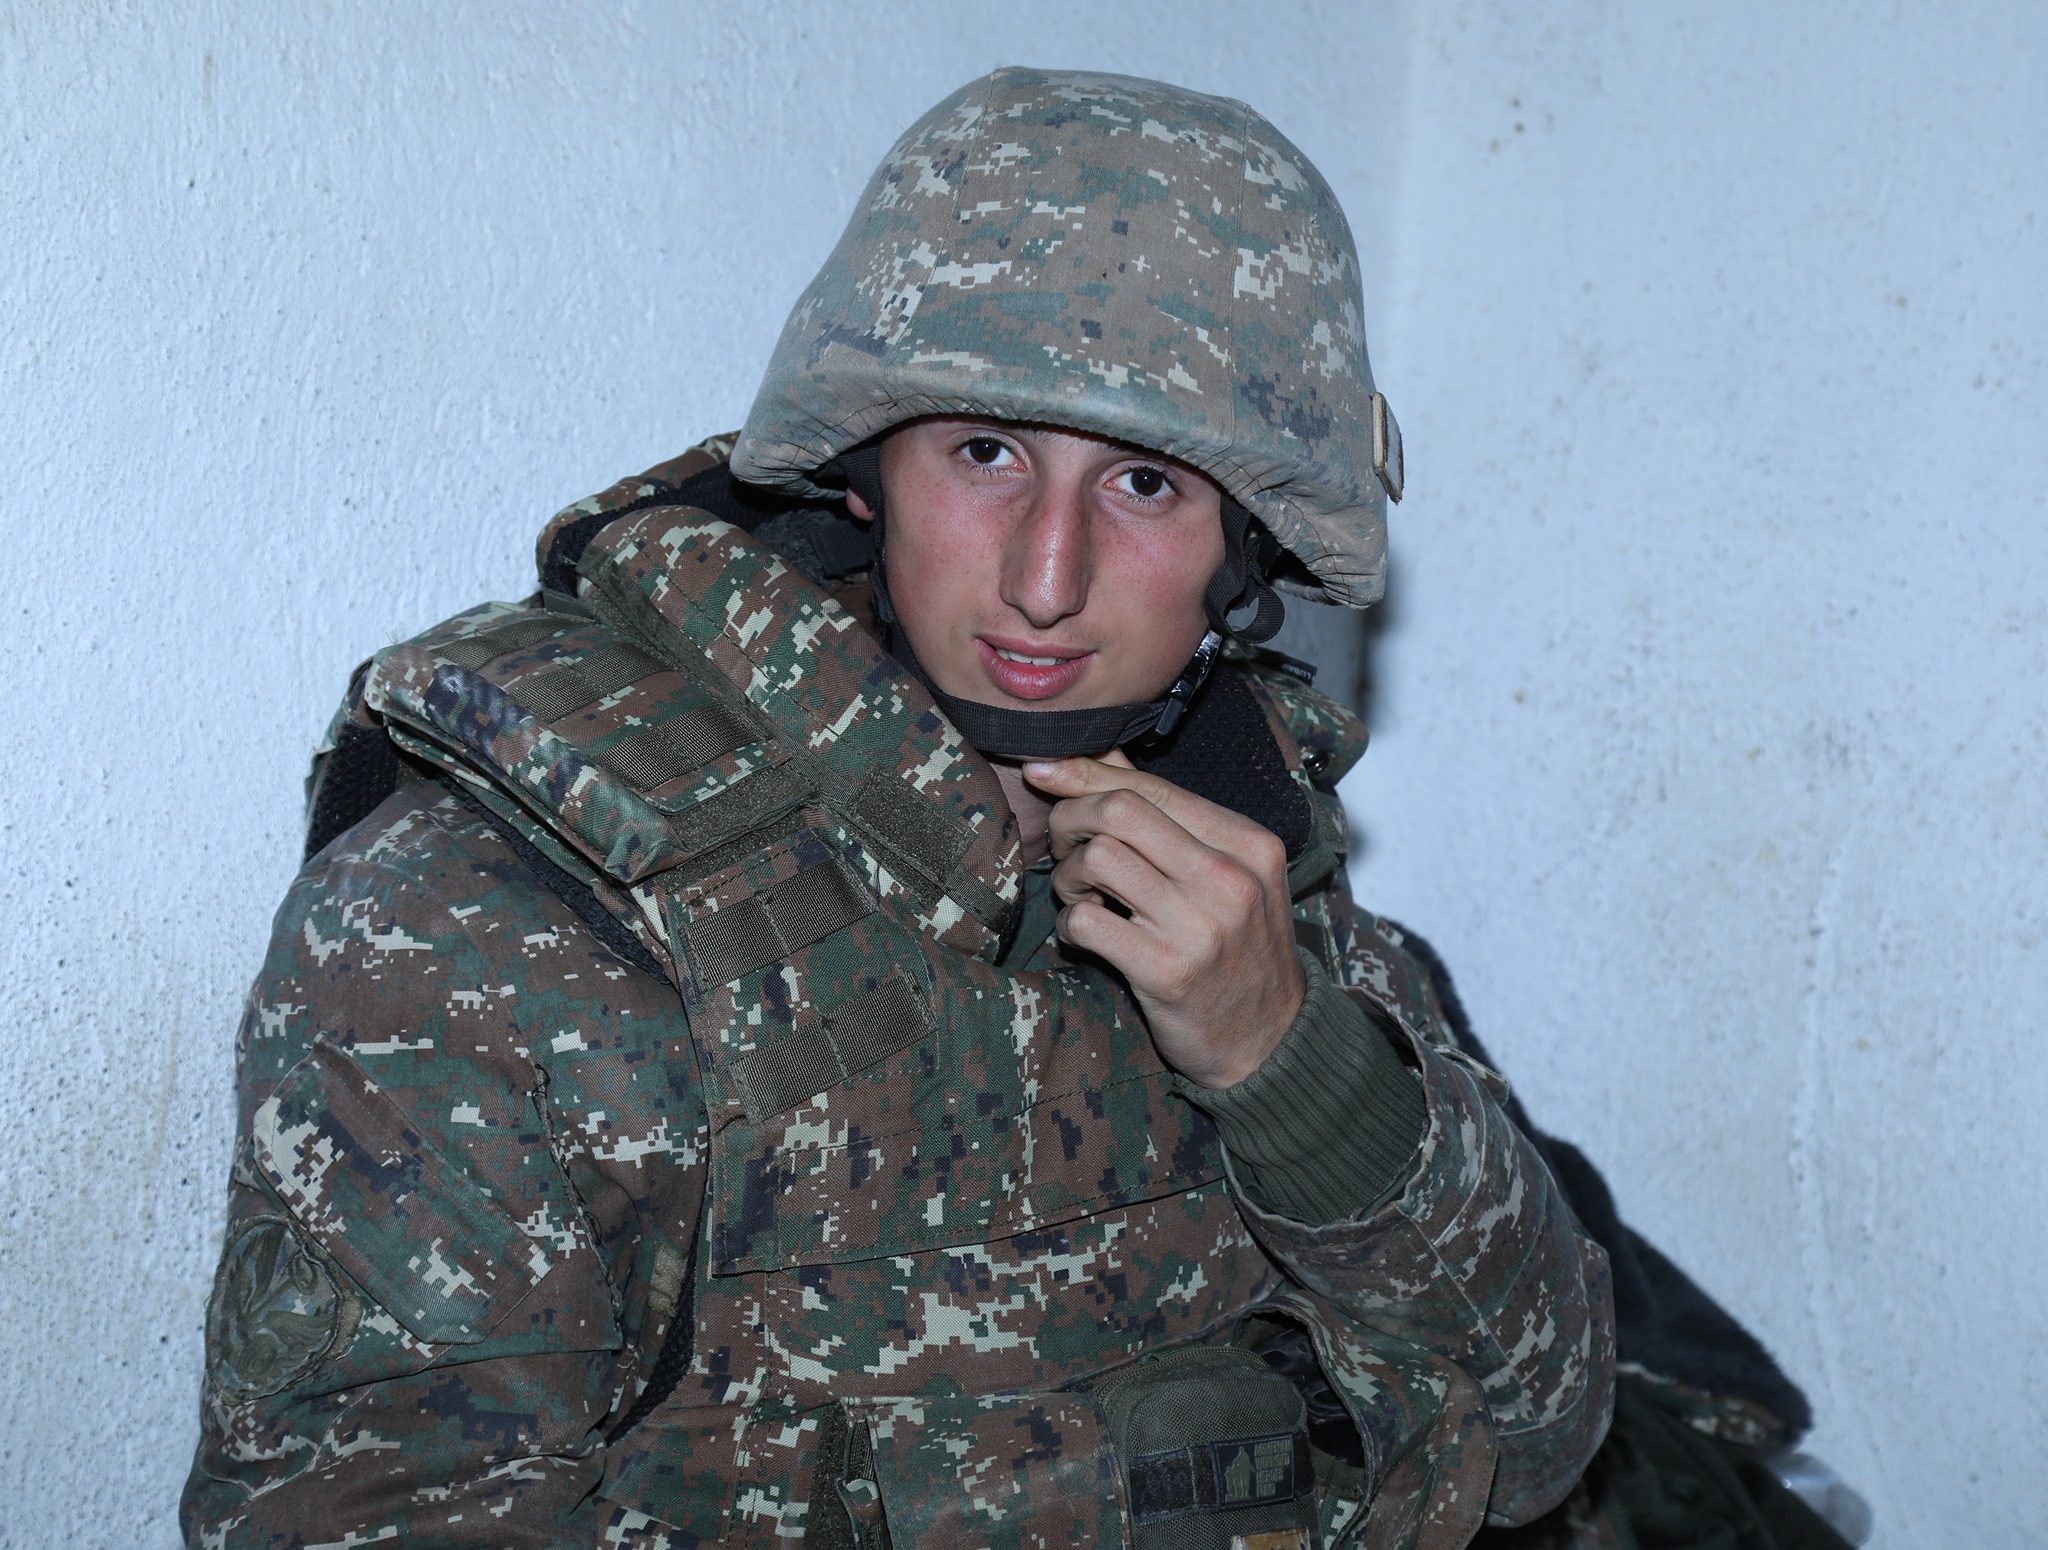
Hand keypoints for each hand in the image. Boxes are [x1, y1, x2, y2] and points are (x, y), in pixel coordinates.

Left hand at [1024, 750, 1305, 1088]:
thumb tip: (1100, 755)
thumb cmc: (1238, 946)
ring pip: (1098, 859)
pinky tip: (1084, 933)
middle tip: (1064, 848)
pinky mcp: (1167, 972)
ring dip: (1068, 875)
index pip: (1151, 787)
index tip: (1044, 774)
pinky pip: (1088, 922)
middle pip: (1119, 811)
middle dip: (1070, 819)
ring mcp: (1200, 926)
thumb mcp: (1228, 871)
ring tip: (1079, 894)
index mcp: (1247, 842)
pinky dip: (1070, 923)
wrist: (1269, 1038)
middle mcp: (1229, 878)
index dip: (1085, 774)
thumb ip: (1169, 814)